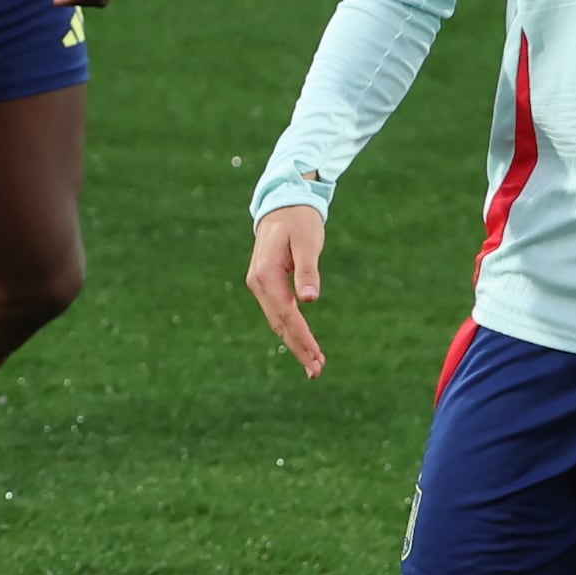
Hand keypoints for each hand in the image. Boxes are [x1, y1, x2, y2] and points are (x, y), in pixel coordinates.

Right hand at [247, 202, 326, 376]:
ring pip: (277, 321)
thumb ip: (308, 270)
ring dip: (295, 343)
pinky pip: (278, 313)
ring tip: (314, 364)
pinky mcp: (266, 285)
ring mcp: (260, 285)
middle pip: (280, 323)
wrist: (282, 204)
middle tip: (317, 371)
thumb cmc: (299, 221)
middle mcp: (258, 283)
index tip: (317, 356)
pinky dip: (291, 330)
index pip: (286, 314)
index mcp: (266, 274)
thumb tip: (310, 299)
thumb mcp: (307, 242)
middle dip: (299, 348)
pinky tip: (302, 343)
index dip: (302, 337)